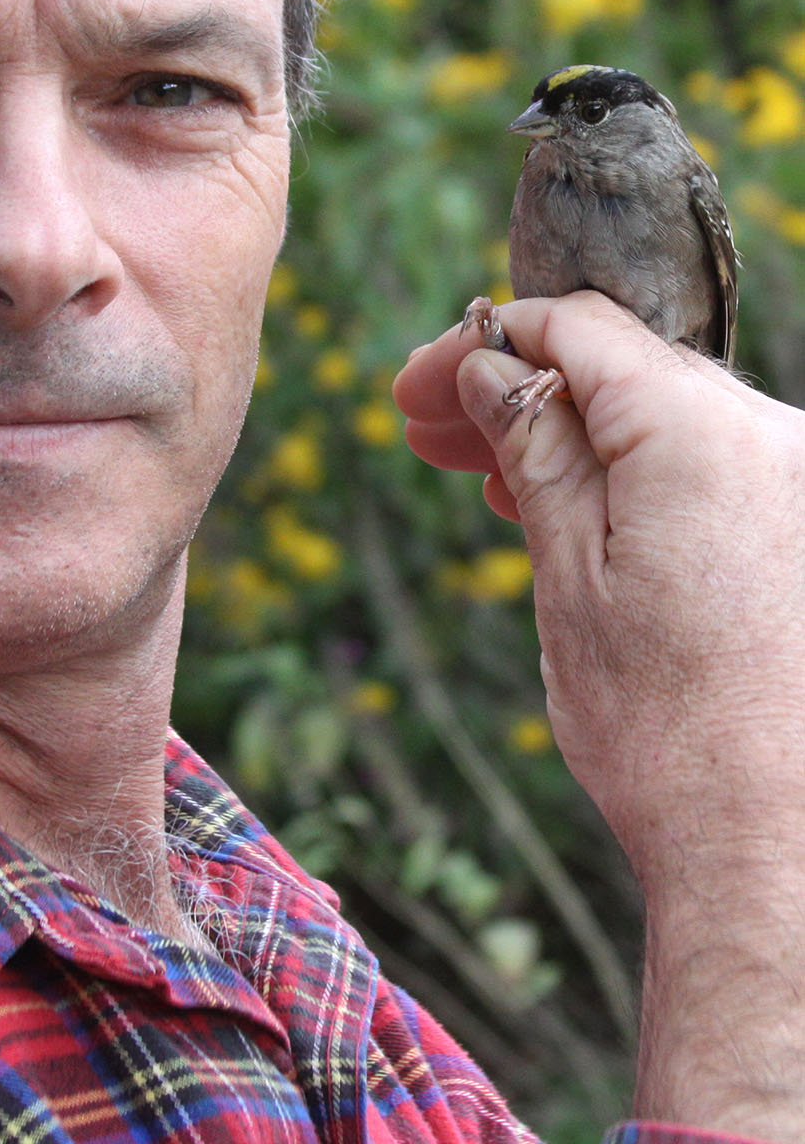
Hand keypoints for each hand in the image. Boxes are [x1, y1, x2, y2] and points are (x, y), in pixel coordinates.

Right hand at [394, 292, 804, 1139]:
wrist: (773, 852)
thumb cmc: (662, 727)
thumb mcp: (566, 572)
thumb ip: (530, 446)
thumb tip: (488, 366)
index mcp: (705, 430)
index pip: (579, 328)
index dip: (484, 342)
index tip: (415, 388)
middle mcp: (773, 436)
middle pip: (621, 369)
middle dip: (517, 389)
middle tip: (425, 432)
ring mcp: (797, 484)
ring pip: (660, 419)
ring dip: (567, 435)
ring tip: (478, 477)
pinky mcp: (801, 531)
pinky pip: (703, 467)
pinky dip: (628, 475)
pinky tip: (559, 508)